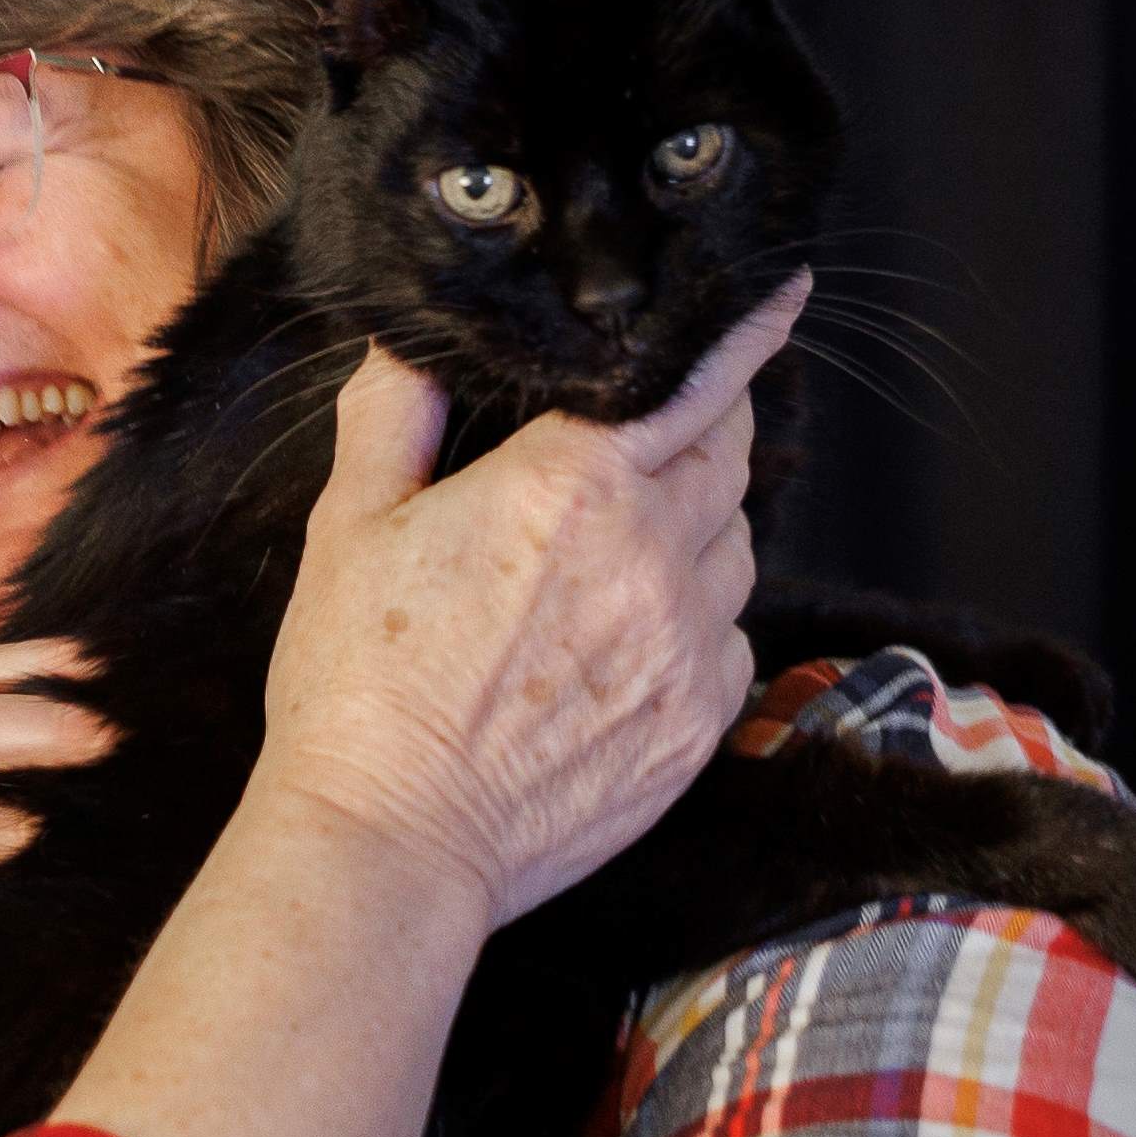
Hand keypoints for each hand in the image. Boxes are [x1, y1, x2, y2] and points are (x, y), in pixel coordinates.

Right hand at [250, 278, 797, 929]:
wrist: (392, 843)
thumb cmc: (358, 685)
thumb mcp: (350, 526)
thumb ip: (394, 415)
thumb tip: (412, 345)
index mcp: (571, 487)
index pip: (689, 384)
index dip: (743, 333)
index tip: (785, 293)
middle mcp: (651, 557)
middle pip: (726, 455)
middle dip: (706, 426)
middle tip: (658, 430)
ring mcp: (685, 646)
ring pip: (738, 546)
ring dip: (701, 525)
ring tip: (623, 548)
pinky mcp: (697, 722)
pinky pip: (732, 639)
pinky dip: (700, 621)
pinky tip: (630, 638)